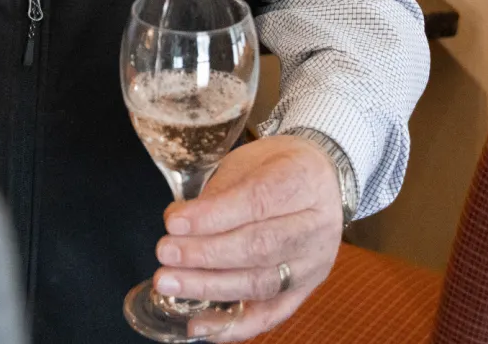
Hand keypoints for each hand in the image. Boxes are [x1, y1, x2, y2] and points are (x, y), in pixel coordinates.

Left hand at [155, 135, 343, 340]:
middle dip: (205, 253)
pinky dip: (234, 326)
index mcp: (302, 180)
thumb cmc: (277, 168)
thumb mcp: (249, 161)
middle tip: (165, 252)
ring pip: (261, 283)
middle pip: (259, 246)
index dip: (212, 216)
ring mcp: (313, 263)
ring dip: (210, 286)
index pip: (256, 202)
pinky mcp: (305, 290)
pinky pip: (271, 315)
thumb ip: (218, 192)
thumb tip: (177, 222)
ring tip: (169, 281)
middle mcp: (315, 226)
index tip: (173, 222)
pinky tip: (200, 326)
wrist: (322, 181)